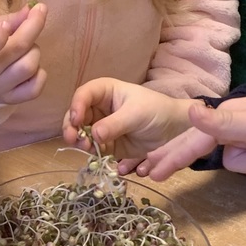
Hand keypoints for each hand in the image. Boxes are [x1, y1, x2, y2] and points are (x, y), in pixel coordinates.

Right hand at [0, 4, 46, 103]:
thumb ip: (10, 19)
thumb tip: (33, 9)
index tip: (6, 24)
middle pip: (17, 49)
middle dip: (33, 26)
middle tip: (36, 16)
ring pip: (29, 67)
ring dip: (35, 51)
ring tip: (28, 48)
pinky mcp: (11, 99)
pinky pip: (35, 88)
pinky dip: (40, 74)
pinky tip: (32, 66)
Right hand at [63, 78, 190, 172]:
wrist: (173, 129)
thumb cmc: (156, 111)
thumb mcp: (136, 114)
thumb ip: (115, 124)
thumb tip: (94, 135)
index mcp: (105, 92)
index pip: (84, 95)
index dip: (76, 105)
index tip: (76, 119)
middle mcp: (99, 108)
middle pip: (76, 115)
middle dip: (71, 126)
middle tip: (72, 138)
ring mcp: (101, 126)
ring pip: (81, 133)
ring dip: (78, 141)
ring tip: (85, 147)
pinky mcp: (107, 143)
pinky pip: (93, 147)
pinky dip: (90, 151)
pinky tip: (94, 153)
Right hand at [137, 119, 245, 189]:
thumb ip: (218, 124)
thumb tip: (188, 112)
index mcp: (226, 118)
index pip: (191, 140)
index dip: (171, 157)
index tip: (149, 172)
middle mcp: (235, 124)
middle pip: (209, 150)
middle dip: (187, 159)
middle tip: (153, 171)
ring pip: (239, 161)